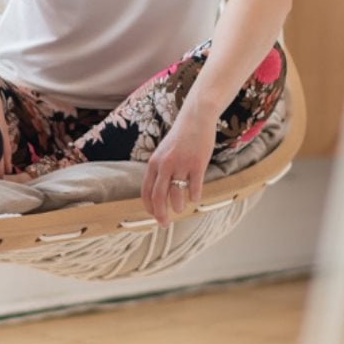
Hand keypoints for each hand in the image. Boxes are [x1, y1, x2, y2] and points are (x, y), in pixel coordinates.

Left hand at [140, 104, 215, 226]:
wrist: (195, 119)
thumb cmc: (180, 138)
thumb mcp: (163, 152)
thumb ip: (160, 169)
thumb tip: (159, 192)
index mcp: (154, 163)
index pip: (146, 190)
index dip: (148, 206)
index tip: (152, 216)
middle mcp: (164, 165)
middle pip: (158, 196)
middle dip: (160, 213)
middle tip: (164, 224)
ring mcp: (181, 165)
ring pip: (177, 194)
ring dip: (178, 206)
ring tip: (180, 209)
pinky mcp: (197, 164)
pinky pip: (194, 187)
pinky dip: (194, 196)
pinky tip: (195, 198)